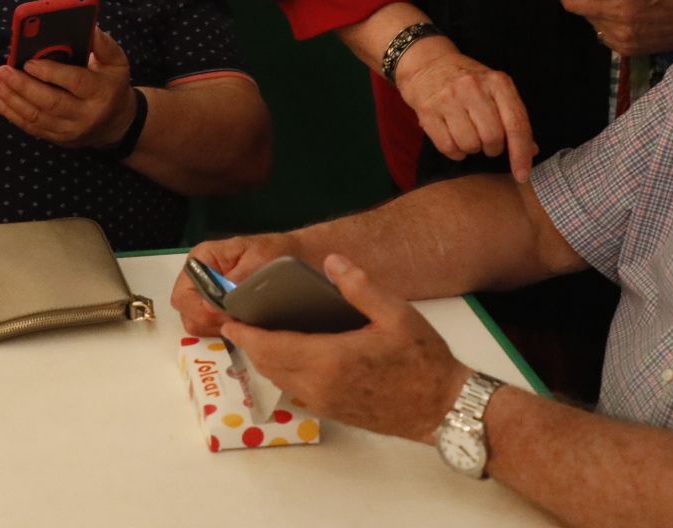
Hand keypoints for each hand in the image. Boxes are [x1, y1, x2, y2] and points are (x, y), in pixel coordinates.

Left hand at [0, 28, 135, 147]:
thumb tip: (90, 27)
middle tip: (0, 71)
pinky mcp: (57, 139)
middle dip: (22, 86)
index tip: (28, 62)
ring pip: (35, 117)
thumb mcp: (117, 62)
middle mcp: (86, 115)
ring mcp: (70, 131)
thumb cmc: (112, 84)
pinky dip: (10, 113)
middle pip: (50, 103)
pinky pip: (30, 127)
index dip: (50, 73)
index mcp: (102, 92)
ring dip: (10, 100)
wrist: (116, 123)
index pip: (75, 83)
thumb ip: (104, 44)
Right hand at [170, 233, 298, 335]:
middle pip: (187, 313)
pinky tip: (245, 324)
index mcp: (202, 259)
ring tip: (244, 321)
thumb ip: (234, 281)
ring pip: (198, 324)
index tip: (226, 316)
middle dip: (210, 322)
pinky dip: (227, 330)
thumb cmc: (278, 253)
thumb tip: (212, 305)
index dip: (200, 311)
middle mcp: (199, 277)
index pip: (183, 296)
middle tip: (238, 320)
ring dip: (219, 328)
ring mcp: (207, 294)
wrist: (299, 257)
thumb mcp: (260, 259)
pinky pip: (212, 328)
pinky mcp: (219, 308)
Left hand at [221, 254, 465, 443]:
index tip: (228, 319)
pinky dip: (283, 371)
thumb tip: (331, 260)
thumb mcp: (397, 314)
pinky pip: (296, 390)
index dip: (245, 334)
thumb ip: (361, 286)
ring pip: (281, 380)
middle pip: (269, 365)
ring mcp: (326, 403)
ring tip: (260, 334)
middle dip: (250, 345)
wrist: (444, 408)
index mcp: (330, 359)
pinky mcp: (334, 412)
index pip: (272, 346)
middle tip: (239, 321)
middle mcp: (320, 386)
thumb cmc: (424, 360)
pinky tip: (292, 354)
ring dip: (265, 359)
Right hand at [393, 39, 536, 180]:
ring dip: (472, 149)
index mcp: (497, 82)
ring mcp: (448, 98)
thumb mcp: (495, 89)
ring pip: (470, 145)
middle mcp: (473, 87)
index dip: (521, 154)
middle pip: (493, 138)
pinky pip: (448, 148)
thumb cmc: (468, 80)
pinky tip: (454, 138)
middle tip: (487, 141)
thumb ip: (513, 117)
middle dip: (492, 148)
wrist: (428, 63)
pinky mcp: (428, 111)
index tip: (522, 175)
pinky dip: (455, 152)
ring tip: (468, 135)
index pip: (516, 124)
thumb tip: (530, 150)